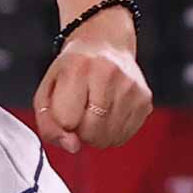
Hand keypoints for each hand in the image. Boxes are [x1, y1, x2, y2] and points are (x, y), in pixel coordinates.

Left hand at [32, 10, 151, 152]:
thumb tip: (72, 147)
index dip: (61, 122)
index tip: (63, 108)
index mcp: (78, 68)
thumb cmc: (72, 70)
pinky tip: (107, 114)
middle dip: (79, 132)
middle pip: (90, 132)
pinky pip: (124, 136)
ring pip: (108, 138)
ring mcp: (131, 87)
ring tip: (92, 112)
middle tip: (78, 113)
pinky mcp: (145, 99)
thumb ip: (48, 123)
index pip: (66, 120)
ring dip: (95, 135)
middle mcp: (109, 74)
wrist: (104, 45)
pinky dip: (111, 133)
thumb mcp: (46, 90)